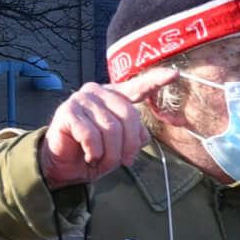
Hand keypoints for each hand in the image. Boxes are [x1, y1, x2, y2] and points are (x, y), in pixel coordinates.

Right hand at [37, 71, 171, 187]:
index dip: (156, 80)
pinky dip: (94, 152)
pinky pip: (91, 134)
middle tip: (124, 161)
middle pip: (129, 115)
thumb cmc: (95, 152)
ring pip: (111, 128)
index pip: (138, 86)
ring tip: (101, 160)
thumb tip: (142, 135)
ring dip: (111, 154)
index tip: (175, 74)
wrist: (65, 166)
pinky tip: (90, 156)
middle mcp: (98, 92)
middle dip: (130, 145)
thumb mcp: (121, 146)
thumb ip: (136, 135)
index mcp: (115, 97)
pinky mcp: (67, 111)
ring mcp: (81, 99)